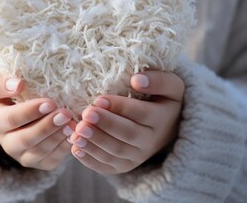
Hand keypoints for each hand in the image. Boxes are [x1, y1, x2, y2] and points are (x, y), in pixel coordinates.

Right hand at [0, 74, 75, 170]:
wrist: (13, 112)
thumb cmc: (5, 94)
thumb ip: (0, 84)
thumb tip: (18, 85)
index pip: (11, 119)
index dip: (30, 112)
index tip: (50, 102)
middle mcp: (6, 143)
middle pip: (25, 140)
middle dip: (46, 127)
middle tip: (65, 114)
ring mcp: (22, 155)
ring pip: (39, 152)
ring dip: (57, 138)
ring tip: (71, 124)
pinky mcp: (39, 162)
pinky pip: (51, 160)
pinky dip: (64, 148)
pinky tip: (74, 134)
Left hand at [69, 70, 184, 174]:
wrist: (167, 128)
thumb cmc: (162, 100)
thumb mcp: (170, 86)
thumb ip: (158, 80)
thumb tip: (136, 79)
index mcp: (161, 119)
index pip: (140, 114)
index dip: (120, 107)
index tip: (99, 99)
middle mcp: (151, 141)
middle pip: (127, 135)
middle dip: (104, 126)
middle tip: (85, 116)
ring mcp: (137, 157)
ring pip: (115, 153)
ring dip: (94, 143)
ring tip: (77, 132)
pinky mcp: (124, 166)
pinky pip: (107, 166)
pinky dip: (90, 160)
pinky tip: (76, 148)